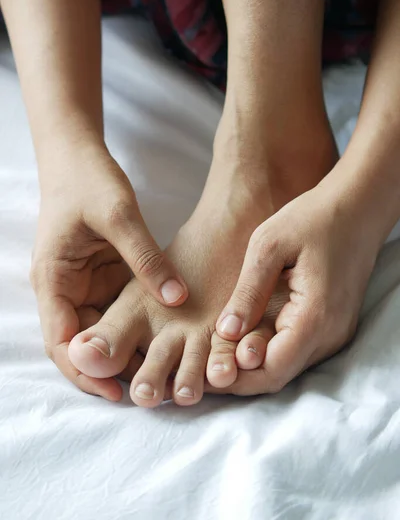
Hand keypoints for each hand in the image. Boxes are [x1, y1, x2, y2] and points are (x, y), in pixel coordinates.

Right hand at [31, 142, 187, 399]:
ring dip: (127, 351)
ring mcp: (85, 285)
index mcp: (54, 280)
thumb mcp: (119, 216)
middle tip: (151, 390)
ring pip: (103, 331)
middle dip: (112, 369)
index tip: (120, 393)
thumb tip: (178, 299)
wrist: (78, 156)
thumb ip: (146, 258)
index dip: (88, 372)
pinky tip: (164, 339)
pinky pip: (119, 310)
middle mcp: (65, 290)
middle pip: (83, 345)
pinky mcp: (104, 276)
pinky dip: (137, 327)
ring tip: (161, 371)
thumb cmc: (88, 181)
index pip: (62, 343)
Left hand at [208, 180, 381, 393]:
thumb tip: (226, 331)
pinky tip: (243, 341)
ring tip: (214, 357)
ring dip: (252, 368)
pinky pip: (298, 351)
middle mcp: (330, 334)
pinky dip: (268, 352)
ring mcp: (335, 332)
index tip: (201, 373)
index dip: (235, 378)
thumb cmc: (311, 218)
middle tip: (202, 370)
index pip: (272, 369)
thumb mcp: (269, 246)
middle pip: (279, 375)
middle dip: (239, 378)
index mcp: (315, 316)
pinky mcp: (333, 325)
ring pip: (288, 366)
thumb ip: (249, 292)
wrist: (357, 205)